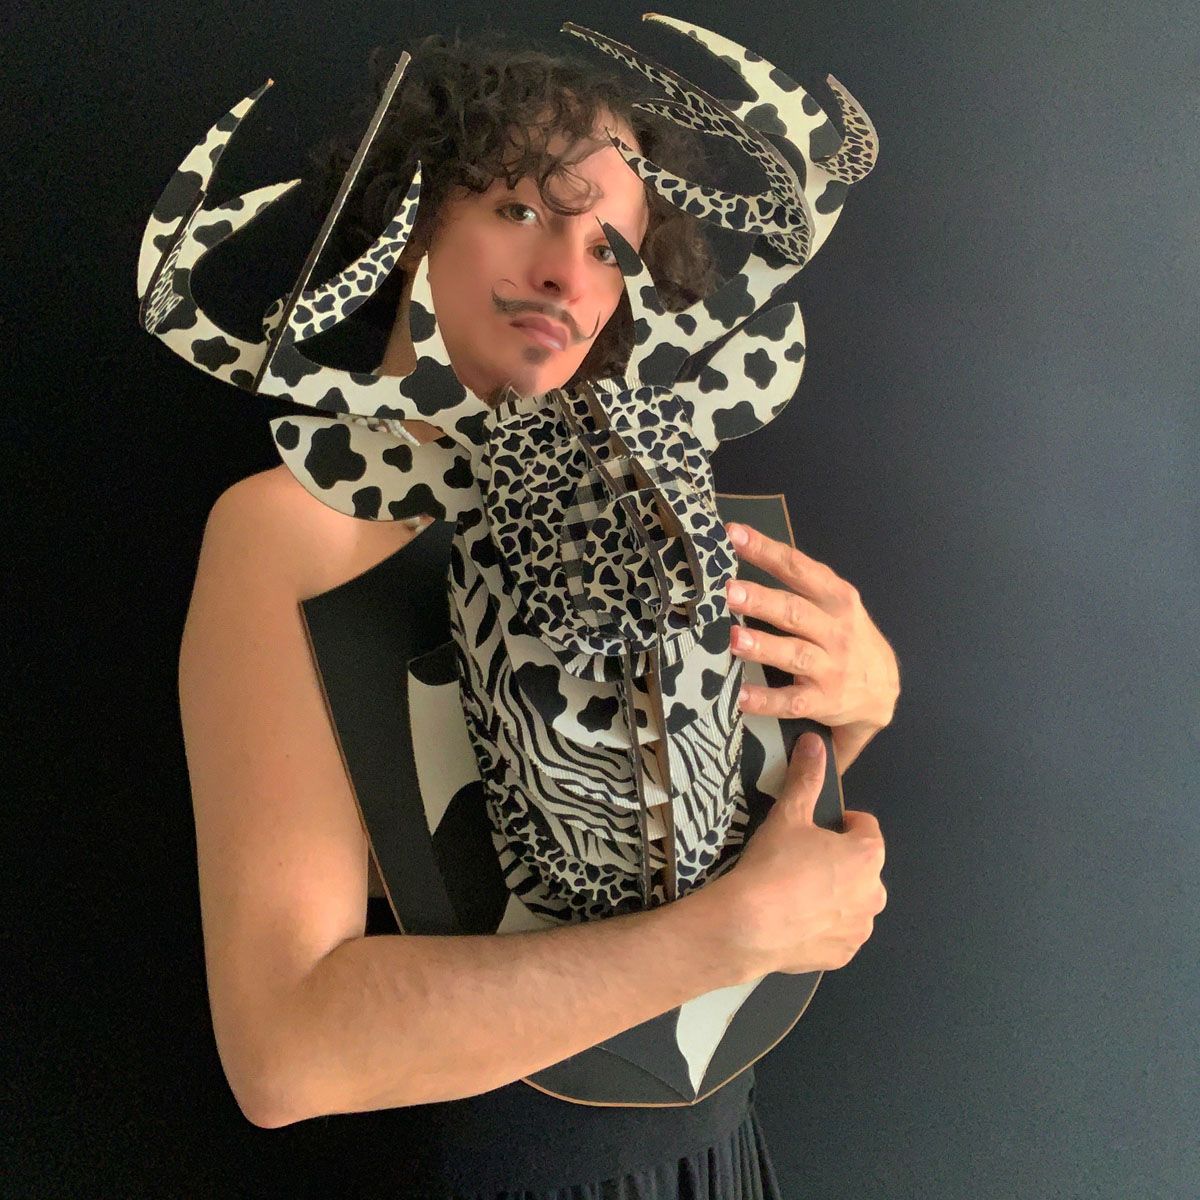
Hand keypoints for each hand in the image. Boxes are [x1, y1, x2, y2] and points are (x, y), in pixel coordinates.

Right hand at [712, 733, 886, 976]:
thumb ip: (806, 777)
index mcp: (867, 855)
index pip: (865, 827)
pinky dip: (824, 926)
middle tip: (800, 860)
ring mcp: (860, 928)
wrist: (748, 925)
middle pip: (861, 867)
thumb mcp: (788, 814)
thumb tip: (815, 741)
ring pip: (852, 902)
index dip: (840, 823)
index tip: (814, 829)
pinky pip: (839, 933)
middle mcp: (875, 893)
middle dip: (838, 861)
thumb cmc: (773, 864)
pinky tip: (795, 920)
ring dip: (834, 895)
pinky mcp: (844, 955)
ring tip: (795, 892)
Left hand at [723, 521, 899, 771]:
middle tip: (728, 591)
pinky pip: (792, 701)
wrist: (883, 690)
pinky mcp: (823, 701)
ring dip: (763, 646)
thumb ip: (798, 584)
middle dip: (761, 600)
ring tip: (732, 639)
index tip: (734, 535)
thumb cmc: (846, 637)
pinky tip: (740, 696)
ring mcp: (830, 667)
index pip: (798, 568)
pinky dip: (766, 700)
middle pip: (794, 611)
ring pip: (794, 654)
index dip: (766, 550)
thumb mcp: (835, 604)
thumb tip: (743, 552)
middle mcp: (835, 630)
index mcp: (836, 598)